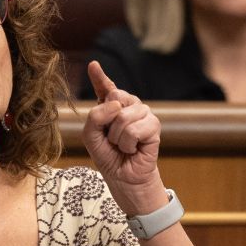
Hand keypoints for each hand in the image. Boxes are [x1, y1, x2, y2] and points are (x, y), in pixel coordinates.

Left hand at [83, 61, 167, 214]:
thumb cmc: (109, 157)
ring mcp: (143, 114)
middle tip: (113, 139)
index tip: (93, 66)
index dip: (99, 77)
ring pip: (124, 116)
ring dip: (118, 137)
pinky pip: (135, 129)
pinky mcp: (154, 126)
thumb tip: (116, 105)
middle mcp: (129, 106)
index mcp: (112, 107)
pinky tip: (134, 149)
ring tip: (123, 146)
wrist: (124, 179)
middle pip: (115, 98)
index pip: (106, 88)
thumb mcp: (91, 137)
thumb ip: (95, 117)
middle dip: (108, 123)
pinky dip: (129, 143)